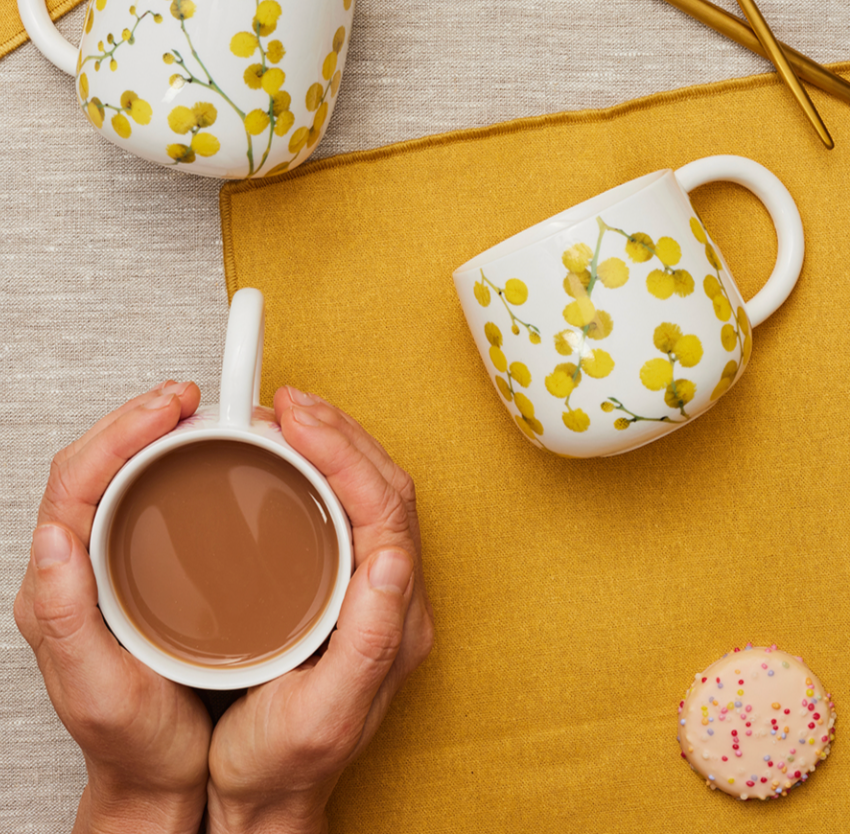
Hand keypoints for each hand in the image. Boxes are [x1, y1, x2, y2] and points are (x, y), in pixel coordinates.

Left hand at [14, 382, 211, 833]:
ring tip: (190, 411)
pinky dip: (163, 462)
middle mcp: (71, 568)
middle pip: (92, 465)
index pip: (75, 482)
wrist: (155, 781)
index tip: (169, 406)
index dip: (120, 433)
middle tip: (185, 397)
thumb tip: (51, 536)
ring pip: (112, 475)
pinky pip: (135, 498)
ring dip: (148, 433)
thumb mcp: (98, 689)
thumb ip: (68, 617)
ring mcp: (99, 567)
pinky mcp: (128, 571)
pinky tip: (194, 455)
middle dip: (135, 418)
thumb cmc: (134, 742)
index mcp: (57, 587)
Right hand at [206, 387, 434, 833]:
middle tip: (289, 402)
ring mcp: (372, 591)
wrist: (266, 799)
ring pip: (367, 492)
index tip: (297, 416)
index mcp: (393, 618)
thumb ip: (369, 638)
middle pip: (381, 486)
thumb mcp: (326, 712)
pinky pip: (347, 509)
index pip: (383, 507)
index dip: (343, 451)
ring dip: (333, 444)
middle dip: (339, 432)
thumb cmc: (285, 763)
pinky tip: (291, 456)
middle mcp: (392, 597)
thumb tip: (393, 555)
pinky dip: (321, 469)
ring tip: (290, 416)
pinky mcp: (347, 590)